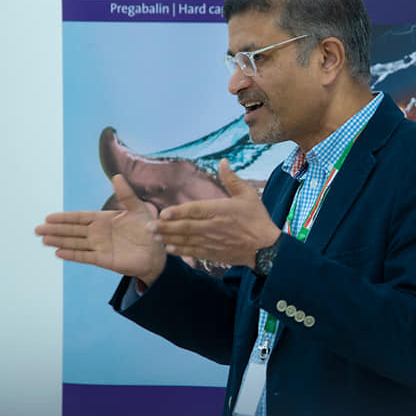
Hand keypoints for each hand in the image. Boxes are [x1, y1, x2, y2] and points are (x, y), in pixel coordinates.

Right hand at [36, 174, 166, 282]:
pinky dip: (72, 255)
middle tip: (37, 229)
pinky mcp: (104, 260)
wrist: (157, 251)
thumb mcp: (138, 208)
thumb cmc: (148, 229)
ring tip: (43, 239)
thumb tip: (117, 176)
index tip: (48, 217)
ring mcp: (99, 247)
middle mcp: (98, 233)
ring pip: (75, 243)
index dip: (64, 217)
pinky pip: (85, 256)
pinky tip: (58, 253)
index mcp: (103, 219)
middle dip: (55, 229)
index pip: (79, 217)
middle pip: (72, 230)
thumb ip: (126, 194)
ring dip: (59, 241)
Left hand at [151, 159, 280, 266]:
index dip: (179, 212)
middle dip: (166, 227)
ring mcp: (213, 242)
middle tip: (149, 227)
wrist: (266, 248)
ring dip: (169, 238)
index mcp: (221, 211)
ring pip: (187, 240)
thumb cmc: (257, 219)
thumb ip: (232, 179)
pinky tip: (169, 248)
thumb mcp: (247, 195)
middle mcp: (214, 227)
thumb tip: (223, 162)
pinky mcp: (214, 253)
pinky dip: (181, 250)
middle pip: (186, 227)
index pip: (196, 210)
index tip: (164, 212)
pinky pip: (194, 252)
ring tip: (154, 236)